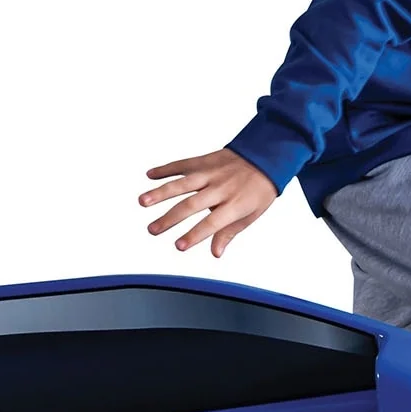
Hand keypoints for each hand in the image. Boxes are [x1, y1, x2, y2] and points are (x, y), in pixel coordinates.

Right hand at [139, 148, 278, 255]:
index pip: (212, 223)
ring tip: (143, 201)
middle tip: (152, 230)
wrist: (267, 158)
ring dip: (161, 192)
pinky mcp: (204, 161)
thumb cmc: (259, 190)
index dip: (195, 235)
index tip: (179, 246)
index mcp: (235, 204)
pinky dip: (165, 169)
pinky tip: (150, 175)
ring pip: (183, 183)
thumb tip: (215, 253)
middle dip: (170, 218)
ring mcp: (211, 173)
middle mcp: (221, 188)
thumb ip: (229, 232)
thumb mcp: (251, 215)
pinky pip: (182, 164)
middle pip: (192, 204)